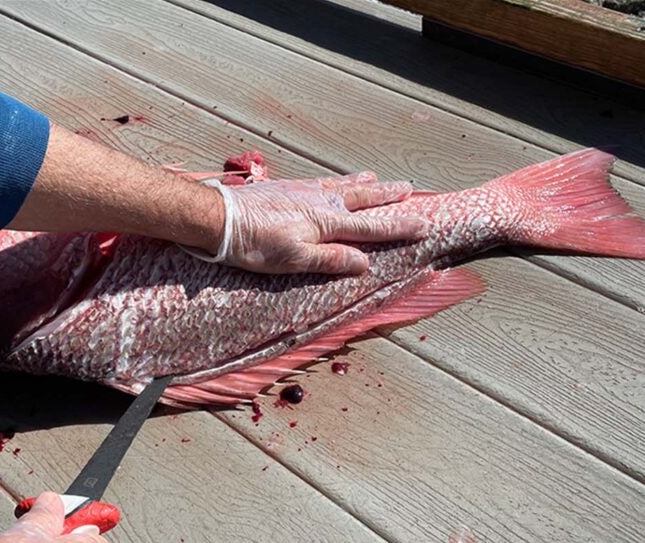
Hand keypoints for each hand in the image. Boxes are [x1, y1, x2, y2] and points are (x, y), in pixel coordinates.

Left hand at [200, 173, 426, 273]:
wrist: (220, 217)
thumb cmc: (255, 244)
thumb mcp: (295, 260)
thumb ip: (331, 259)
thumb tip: (364, 262)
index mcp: (327, 223)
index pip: (372, 226)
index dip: (399, 226)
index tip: (424, 224)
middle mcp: (321, 202)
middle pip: (363, 198)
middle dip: (388, 195)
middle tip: (410, 188)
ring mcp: (305, 191)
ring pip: (344, 186)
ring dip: (365, 183)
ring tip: (379, 178)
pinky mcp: (288, 188)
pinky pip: (324, 182)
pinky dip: (339, 180)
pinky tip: (335, 182)